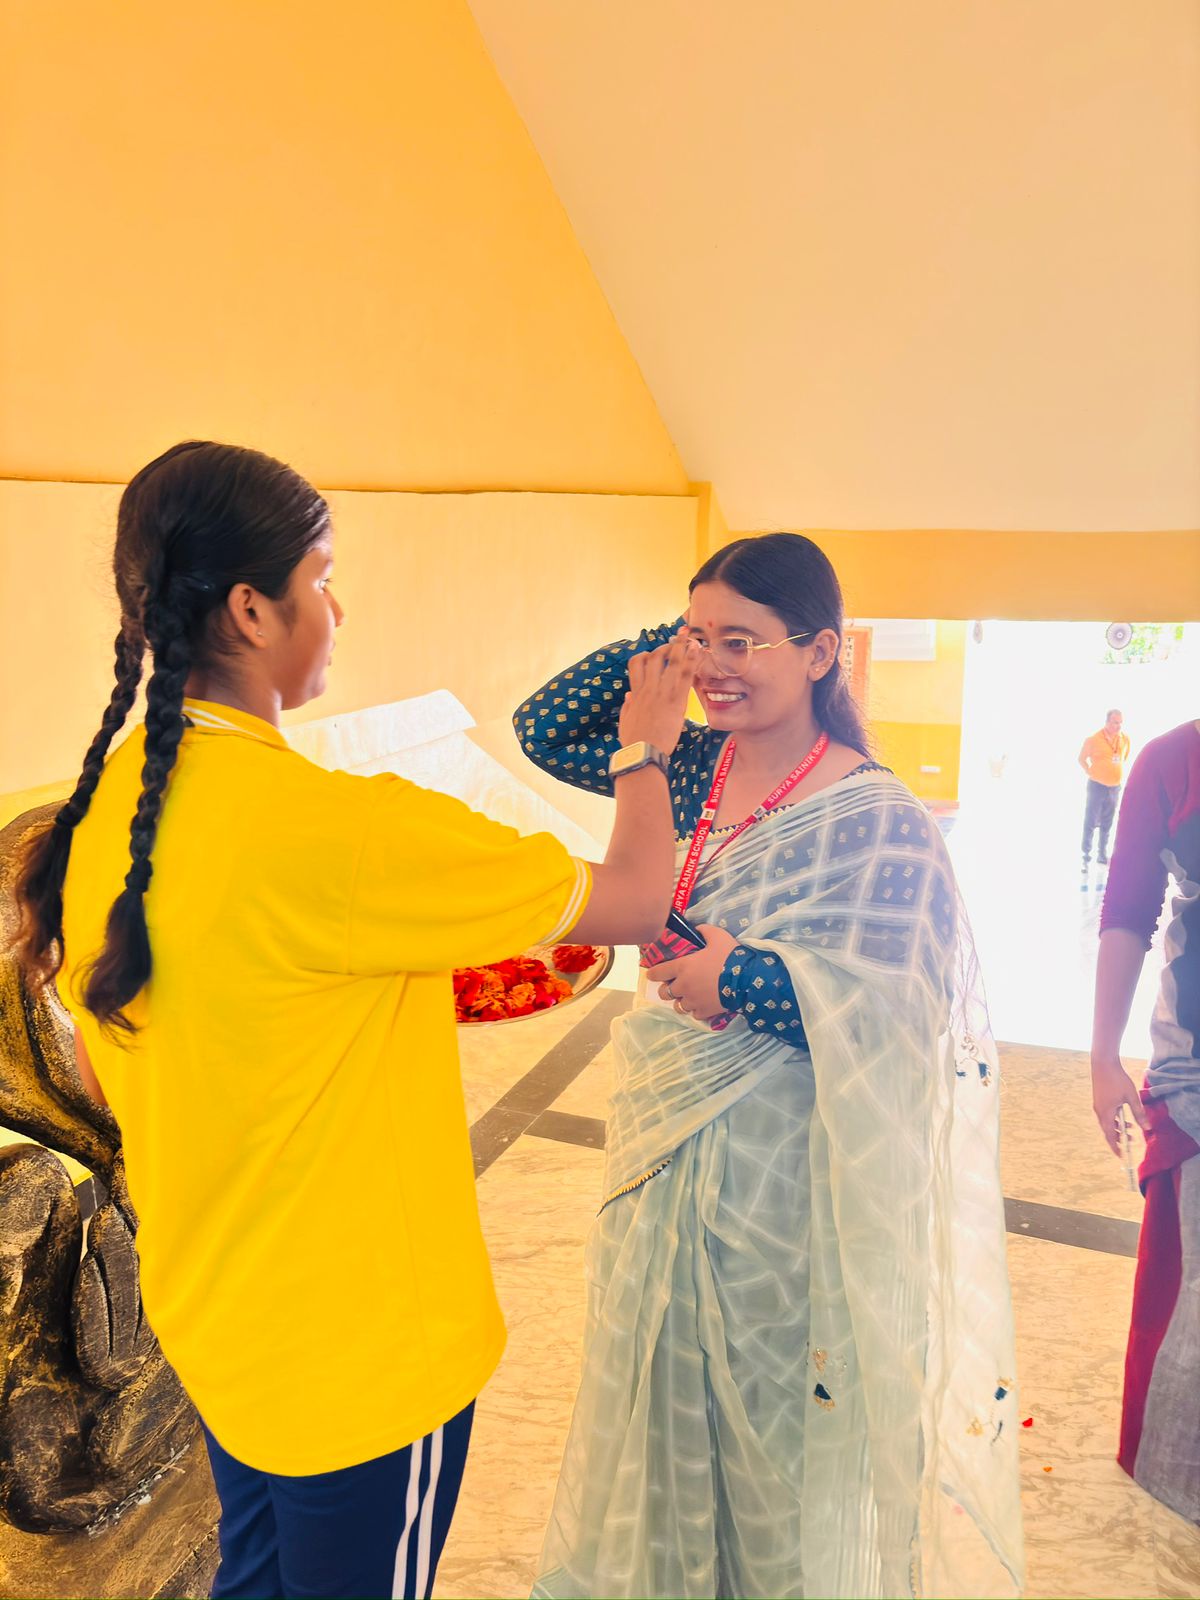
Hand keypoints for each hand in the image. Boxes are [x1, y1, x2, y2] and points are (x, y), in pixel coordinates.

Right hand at [619, 630, 699, 753]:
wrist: (643, 752)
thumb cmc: (634, 740)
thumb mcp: (625, 720)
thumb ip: (627, 706)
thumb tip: (628, 696)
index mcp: (636, 692)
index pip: (637, 664)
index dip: (646, 654)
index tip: (654, 652)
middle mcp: (649, 688)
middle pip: (655, 657)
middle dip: (666, 645)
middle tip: (676, 639)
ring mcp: (663, 693)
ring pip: (672, 662)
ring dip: (680, 645)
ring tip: (687, 634)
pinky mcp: (677, 701)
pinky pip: (686, 676)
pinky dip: (692, 661)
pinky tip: (698, 651)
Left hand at [653, 924, 737, 1021]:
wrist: (745, 979)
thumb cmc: (729, 956)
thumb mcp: (717, 936)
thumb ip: (704, 931)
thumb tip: (698, 929)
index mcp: (682, 967)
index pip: (657, 973)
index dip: (653, 974)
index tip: (652, 974)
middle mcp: (683, 986)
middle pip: (664, 993)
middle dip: (666, 990)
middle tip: (673, 986)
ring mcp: (693, 1001)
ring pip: (677, 1006)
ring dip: (680, 1001)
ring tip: (688, 997)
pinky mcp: (704, 1011)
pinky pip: (694, 1014)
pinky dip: (696, 1010)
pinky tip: (701, 1005)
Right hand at [1091, 1055, 1149, 1158]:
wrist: (1103, 1063)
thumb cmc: (1117, 1079)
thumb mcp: (1131, 1097)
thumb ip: (1139, 1113)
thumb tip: (1147, 1128)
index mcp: (1106, 1113)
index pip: (1110, 1136)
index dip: (1116, 1147)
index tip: (1121, 1156)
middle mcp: (1099, 1111)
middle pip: (1108, 1131)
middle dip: (1118, 1138)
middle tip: (1130, 1141)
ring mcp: (1098, 1106)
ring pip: (1107, 1123)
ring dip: (1117, 1128)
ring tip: (1130, 1128)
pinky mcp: (1099, 1100)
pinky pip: (1106, 1115)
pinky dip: (1115, 1120)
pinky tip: (1123, 1115)